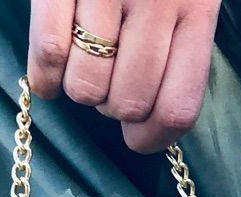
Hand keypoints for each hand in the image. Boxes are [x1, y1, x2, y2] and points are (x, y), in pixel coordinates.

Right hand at [27, 0, 220, 154]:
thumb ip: (181, 42)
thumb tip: (152, 115)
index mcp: (197, 7)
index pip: (178, 106)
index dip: (152, 138)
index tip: (137, 138)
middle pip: (127, 102)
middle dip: (111, 107)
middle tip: (106, 83)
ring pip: (86, 86)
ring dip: (78, 89)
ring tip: (79, 65)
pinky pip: (49, 53)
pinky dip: (44, 76)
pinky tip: (48, 73)